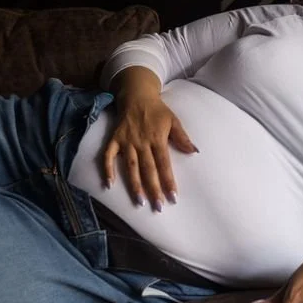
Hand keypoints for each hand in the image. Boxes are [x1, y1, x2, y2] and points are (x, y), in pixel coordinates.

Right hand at [102, 93, 196, 211]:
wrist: (137, 95)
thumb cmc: (158, 110)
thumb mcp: (174, 120)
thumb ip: (182, 137)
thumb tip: (195, 151)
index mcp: (158, 139)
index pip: (164, 165)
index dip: (168, 181)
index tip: (173, 197)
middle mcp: (142, 142)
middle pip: (148, 170)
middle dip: (153, 189)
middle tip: (157, 207)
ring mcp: (127, 142)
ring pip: (131, 167)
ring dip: (134, 185)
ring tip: (139, 202)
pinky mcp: (114, 139)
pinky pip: (108, 156)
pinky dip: (107, 169)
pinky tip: (108, 184)